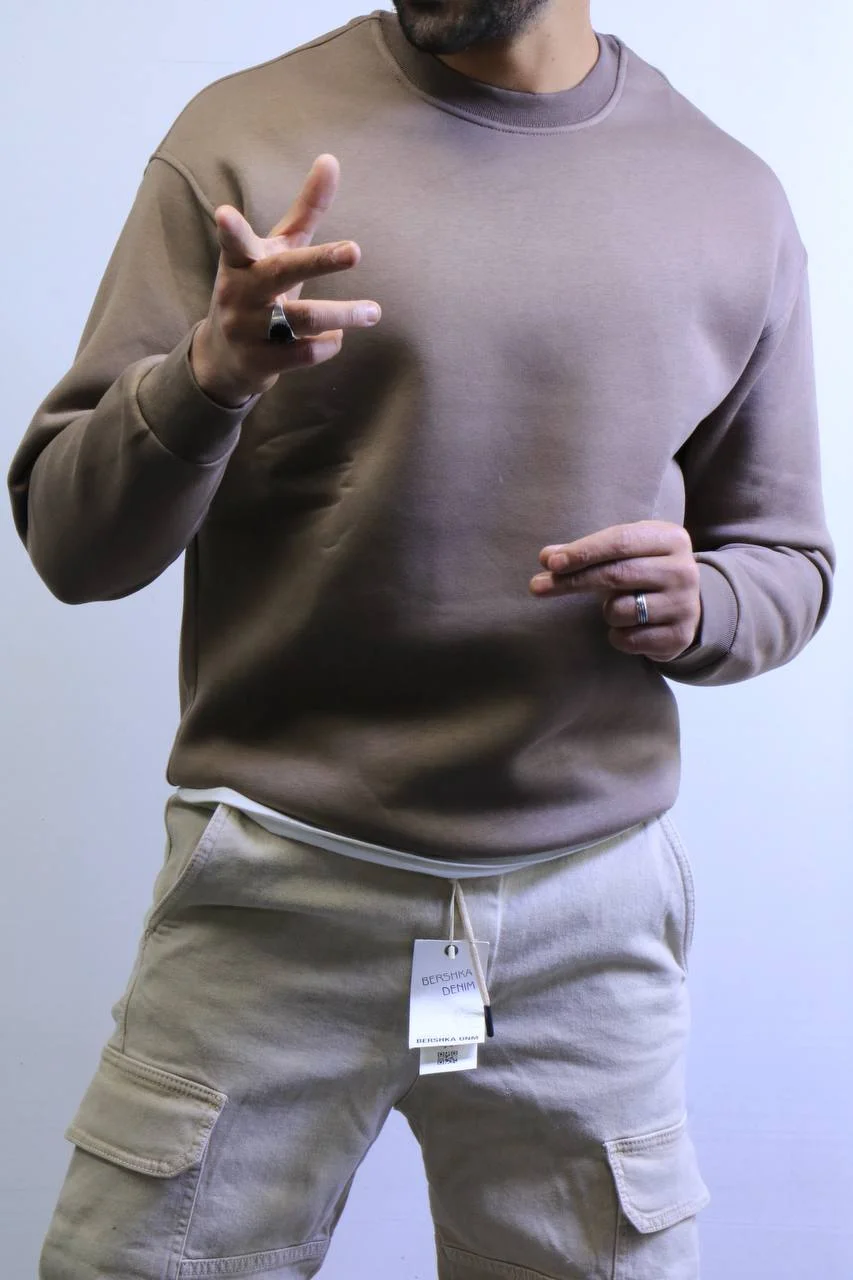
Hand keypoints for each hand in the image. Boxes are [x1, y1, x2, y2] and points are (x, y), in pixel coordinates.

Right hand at [191, 154, 380, 406]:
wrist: (222, 357)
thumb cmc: (258, 288)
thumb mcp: (277, 249)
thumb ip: (305, 210)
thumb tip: (331, 158)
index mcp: (241, 261)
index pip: (235, 242)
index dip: (230, 230)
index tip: (225, 213)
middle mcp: (240, 292)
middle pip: (283, 274)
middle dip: (320, 262)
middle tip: (357, 250)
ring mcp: (247, 329)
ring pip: (303, 318)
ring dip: (344, 314)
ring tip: (373, 311)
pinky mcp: (260, 362)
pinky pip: (304, 352)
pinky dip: (329, 343)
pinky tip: (337, 337)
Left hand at [530, 521, 701, 661]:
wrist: (690, 606)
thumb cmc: (645, 572)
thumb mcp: (625, 553)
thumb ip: (586, 554)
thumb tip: (546, 557)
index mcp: (671, 539)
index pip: (619, 541)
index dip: (582, 552)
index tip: (550, 563)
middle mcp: (683, 570)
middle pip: (616, 575)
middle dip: (572, 582)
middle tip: (537, 587)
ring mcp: (684, 605)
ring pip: (620, 610)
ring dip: (606, 611)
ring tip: (618, 606)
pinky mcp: (678, 636)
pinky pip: (628, 639)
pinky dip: (617, 635)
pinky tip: (629, 627)